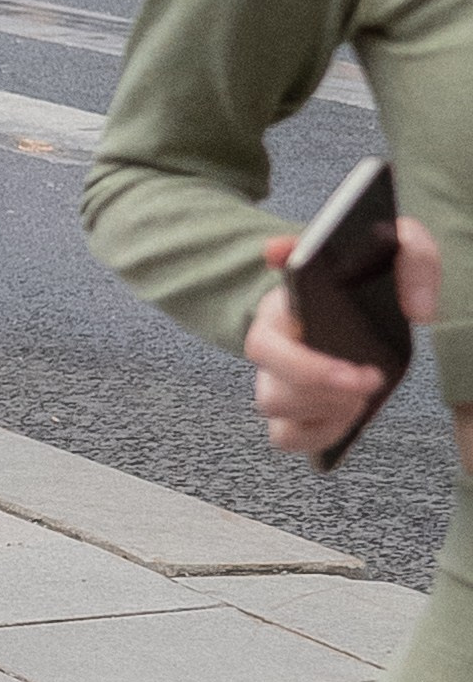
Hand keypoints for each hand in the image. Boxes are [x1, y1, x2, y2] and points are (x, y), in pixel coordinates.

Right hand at [244, 216, 440, 455]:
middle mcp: (274, 346)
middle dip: (322, 390)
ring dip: (323, 409)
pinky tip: (349, 414)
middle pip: (271, 384)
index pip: (265, 338)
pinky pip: (286, 436)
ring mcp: (278, 380)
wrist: (374, 298)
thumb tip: (417, 309)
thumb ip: (413, 258)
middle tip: (369, 380)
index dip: (297, 360)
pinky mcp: (293, 410)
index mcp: (283, 307)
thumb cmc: (373, 270)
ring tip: (362, 395)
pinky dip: (317, 433)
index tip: (349, 368)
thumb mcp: (398, 245)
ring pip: (275, 409)